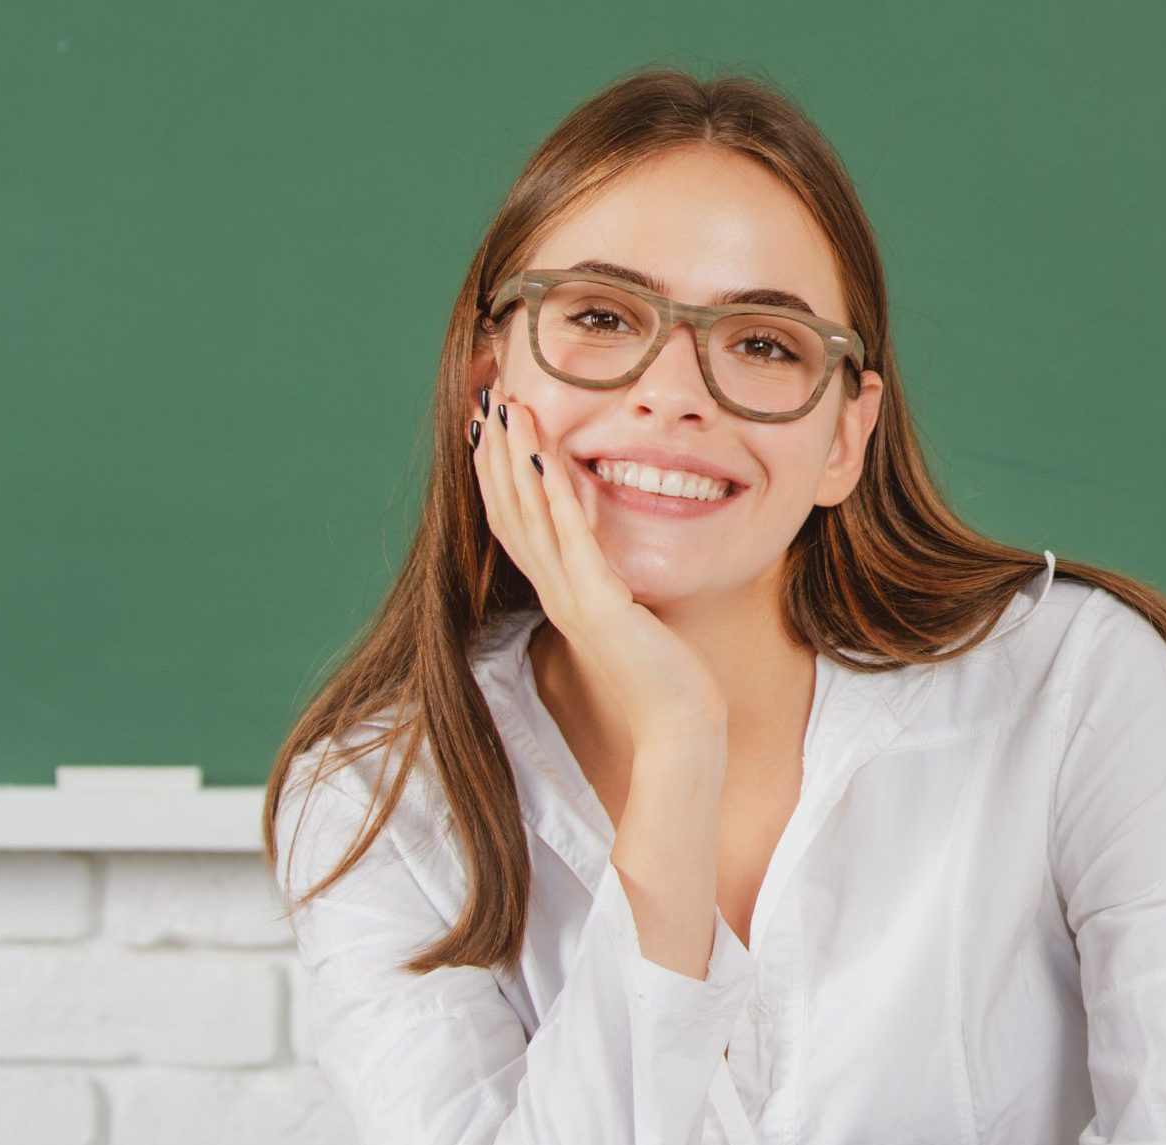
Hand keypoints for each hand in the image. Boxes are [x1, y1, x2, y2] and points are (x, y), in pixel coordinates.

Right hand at [468, 384, 728, 748]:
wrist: (678, 724)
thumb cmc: (664, 672)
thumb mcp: (628, 612)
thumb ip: (610, 579)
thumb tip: (608, 552)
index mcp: (559, 592)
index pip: (513, 522)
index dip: (496, 472)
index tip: (488, 427)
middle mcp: (555, 593)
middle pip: (509, 510)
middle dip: (496, 451)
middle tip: (487, 399)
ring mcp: (572, 599)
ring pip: (530, 517)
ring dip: (516, 458)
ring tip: (508, 409)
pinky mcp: (600, 606)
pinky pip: (572, 542)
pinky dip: (557, 497)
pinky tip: (548, 458)